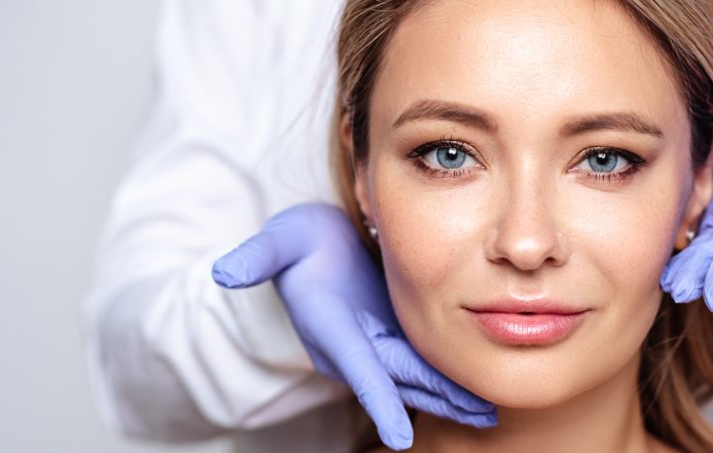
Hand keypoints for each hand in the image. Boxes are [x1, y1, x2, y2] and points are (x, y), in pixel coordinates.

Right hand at [211, 203, 494, 449]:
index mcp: (331, 327)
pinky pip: (423, 363)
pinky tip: (477, 389)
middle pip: (401, 379)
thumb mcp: (279, 240)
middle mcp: (354, 345)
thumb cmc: (297, 242)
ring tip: (487, 415)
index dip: (379, 401)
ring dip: (451, 395)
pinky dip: (449, 377)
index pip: (358, 368)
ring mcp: (375, 343)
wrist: (311, 247)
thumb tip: (225, 272)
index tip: (398, 438)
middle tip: (480, 418)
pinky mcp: (392, 336)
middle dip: (438, 399)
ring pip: (417, 376)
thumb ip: (257, 256)